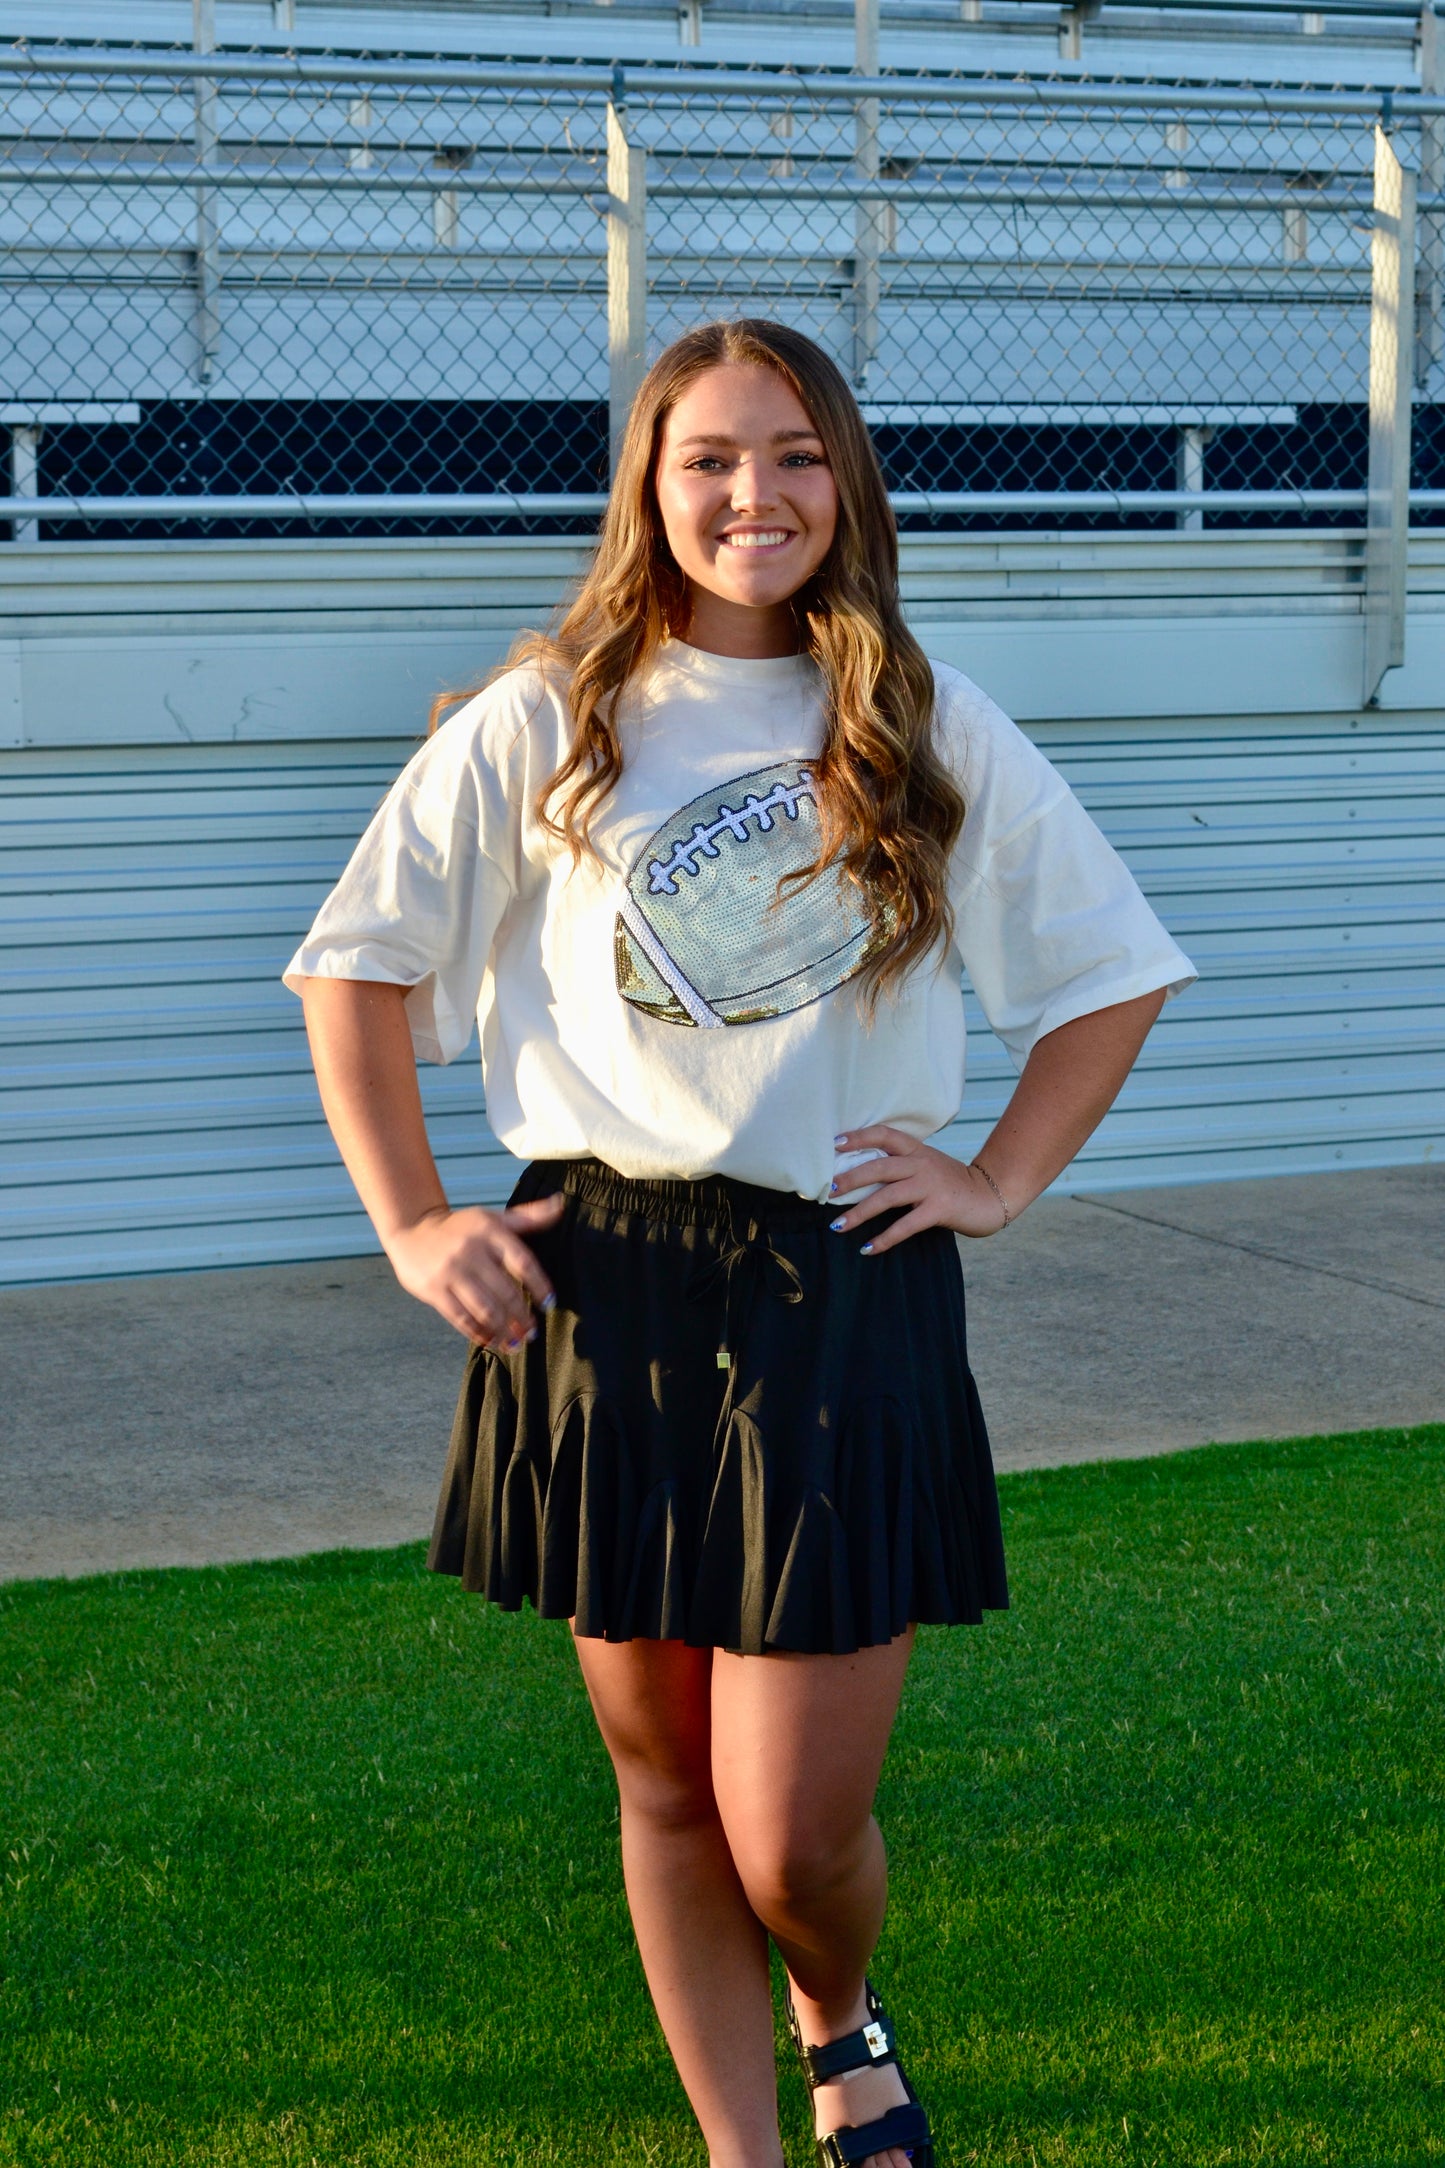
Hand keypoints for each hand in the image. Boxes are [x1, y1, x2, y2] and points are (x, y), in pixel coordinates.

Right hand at [385, 1194, 566, 1346]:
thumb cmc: (462, 1228)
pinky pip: (460, 1317)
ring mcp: (451, 1271)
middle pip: (505, 1291)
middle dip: (521, 1316)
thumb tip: (561, 1204)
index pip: (522, 1262)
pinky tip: (490, 1340)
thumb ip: (529, 1216)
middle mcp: (471, 1251)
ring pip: (484, 1309)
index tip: (548, 1304)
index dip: (539, 1285)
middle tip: (532, 1332)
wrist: (412, 1230)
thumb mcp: (494, 1217)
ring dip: (503, 1329)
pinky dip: (478, 1332)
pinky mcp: (434, 1289)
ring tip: (516, 1342)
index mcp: (490, 1232)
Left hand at [829, 1125, 1008, 1254]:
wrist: (991, 1196)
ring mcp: (931, 1186)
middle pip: (879, 1167)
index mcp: (917, 1150)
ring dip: (859, 1213)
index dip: (859, 1137)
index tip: (835, 1144)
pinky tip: (867, 1249)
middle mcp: (922, 1164)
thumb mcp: (927, 1165)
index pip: (885, 1135)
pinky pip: (905, 1226)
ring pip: (887, 1197)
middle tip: (829, 1190)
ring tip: (837, 1226)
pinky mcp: (939, 1209)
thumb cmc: (952, 1183)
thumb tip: (860, 1176)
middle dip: (851, 1178)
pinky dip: (884, 1239)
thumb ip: (902, 1166)